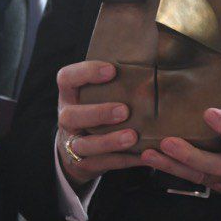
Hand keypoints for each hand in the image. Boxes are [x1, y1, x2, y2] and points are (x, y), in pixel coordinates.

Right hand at [56, 59, 139, 186]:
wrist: (76, 149)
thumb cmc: (95, 109)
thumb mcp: (95, 94)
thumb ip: (114, 81)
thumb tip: (154, 56)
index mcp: (69, 95)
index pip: (67, 78)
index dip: (86, 73)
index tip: (112, 70)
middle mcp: (66, 118)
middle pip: (72, 115)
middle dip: (98, 113)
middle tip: (124, 110)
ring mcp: (72, 143)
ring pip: (85, 145)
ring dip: (109, 141)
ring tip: (133, 137)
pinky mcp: (83, 164)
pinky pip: (102, 164)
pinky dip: (123, 160)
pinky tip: (143, 155)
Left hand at [139, 95, 220, 205]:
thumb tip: (218, 70)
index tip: (209, 113)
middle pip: (218, 164)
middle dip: (192, 155)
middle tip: (168, 141)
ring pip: (201, 175)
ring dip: (173, 165)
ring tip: (149, 154)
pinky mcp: (218, 186)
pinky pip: (193, 179)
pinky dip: (172, 169)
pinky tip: (151, 159)